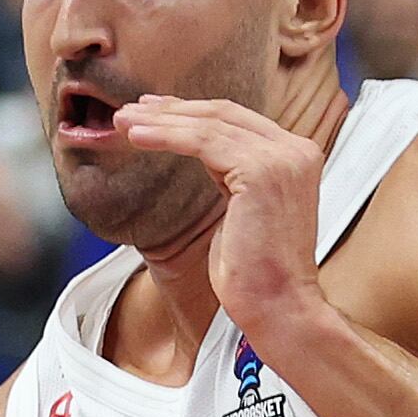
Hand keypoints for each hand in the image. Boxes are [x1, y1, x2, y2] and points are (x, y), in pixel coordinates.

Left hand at [109, 96, 331, 351]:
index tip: (154, 111)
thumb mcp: (243, 212)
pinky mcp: (261, 170)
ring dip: (160, 120)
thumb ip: (233, 178)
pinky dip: (165, 136)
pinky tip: (136, 136)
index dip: (191, 112)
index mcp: (295, 157)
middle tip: (129, 110)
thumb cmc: (254, 275)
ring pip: (209, 125)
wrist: (277, 307)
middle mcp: (295, 150)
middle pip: (223, 114)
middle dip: (171, 110)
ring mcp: (282, 157)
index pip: (236, 121)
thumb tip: (208, 161)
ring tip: (122, 122)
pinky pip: (202, 142)